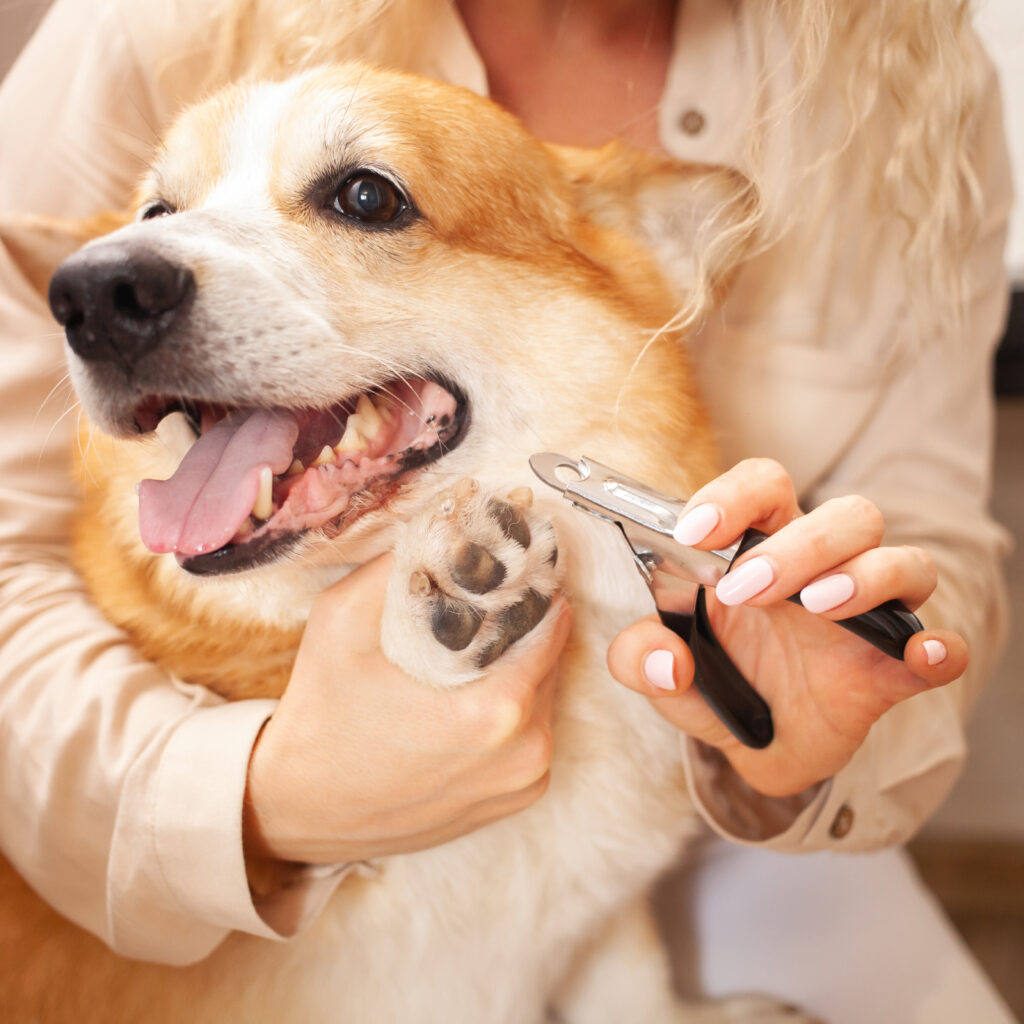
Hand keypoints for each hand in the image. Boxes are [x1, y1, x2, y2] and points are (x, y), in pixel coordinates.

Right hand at [243, 553, 571, 864]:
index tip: (507, 565)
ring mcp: (525, 782)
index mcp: (496, 711)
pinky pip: (532, 732)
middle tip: (484, 601)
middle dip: (522, 623)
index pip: (550, 620)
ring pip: (545, 694)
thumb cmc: (320, 715)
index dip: (529, 584)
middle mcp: (525, 753)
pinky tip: (467, 694)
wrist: (297, 808)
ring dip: (519, 665)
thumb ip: (400, 563)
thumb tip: (448, 518)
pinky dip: (512, 708)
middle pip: (551, 657)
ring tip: (471, 647)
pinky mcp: (516, 800)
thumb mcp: (342, 619)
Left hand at [607, 458, 967, 796]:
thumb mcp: (660, 673)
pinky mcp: (893, 670)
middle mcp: (822, 568)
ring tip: (813, 606)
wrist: (756, 746)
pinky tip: (921, 654)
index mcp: (760, 548)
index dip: (733, 496)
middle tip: (741, 589)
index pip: (763, 487)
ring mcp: (866, 616)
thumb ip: (638, 658)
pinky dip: (938, 649)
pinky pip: (939, 647)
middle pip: (843, 515)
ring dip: (862, 575)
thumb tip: (665, 658)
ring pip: (901, 560)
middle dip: (795, 544)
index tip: (694, 532)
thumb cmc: (716, 682)